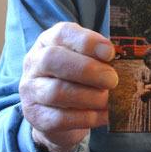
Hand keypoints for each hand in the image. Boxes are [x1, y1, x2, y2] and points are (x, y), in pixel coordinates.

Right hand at [19, 22, 117, 151]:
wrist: (57, 114)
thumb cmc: (77, 79)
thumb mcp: (86, 60)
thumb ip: (99, 57)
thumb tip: (120, 60)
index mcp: (48, 41)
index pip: (62, 33)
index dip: (88, 42)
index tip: (110, 53)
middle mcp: (34, 63)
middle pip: (53, 59)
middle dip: (88, 69)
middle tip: (112, 79)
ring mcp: (31, 91)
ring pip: (57, 91)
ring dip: (90, 96)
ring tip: (108, 100)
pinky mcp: (36, 117)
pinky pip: (60, 118)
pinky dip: (87, 117)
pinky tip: (103, 115)